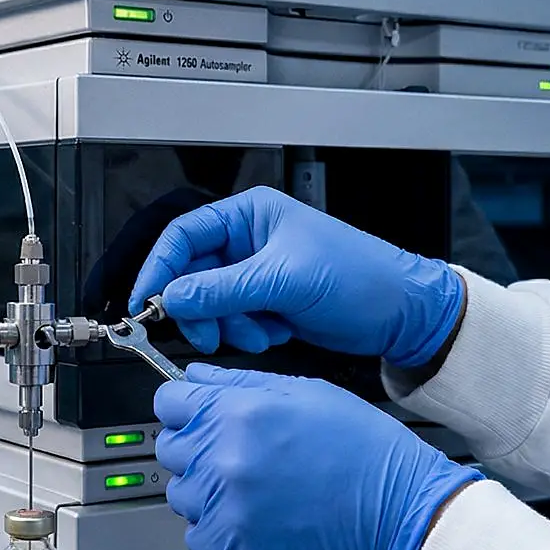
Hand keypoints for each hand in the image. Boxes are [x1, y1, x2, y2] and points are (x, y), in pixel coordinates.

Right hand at [129, 186, 463, 366]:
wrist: (401, 314)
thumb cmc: (361, 277)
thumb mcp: (285, 279)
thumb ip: (223, 289)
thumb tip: (173, 296)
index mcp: (251, 215)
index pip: (184, 236)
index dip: (160, 268)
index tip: (148, 302)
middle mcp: (248, 241)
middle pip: (192, 275)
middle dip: (199, 308)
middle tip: (208, 332)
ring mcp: (257, 274)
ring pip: (210, 304)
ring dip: (227, 325)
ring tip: (257, 332)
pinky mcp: (267, 302)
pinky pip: (233, 321)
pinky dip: (247, 334)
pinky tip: (276, 332)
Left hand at [154, 364, 479, 549]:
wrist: (401, 514)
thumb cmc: (366, 451)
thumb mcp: (306, 391)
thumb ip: (239, 381)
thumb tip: (195, 375)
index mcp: (239, 413)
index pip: (169, 402)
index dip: (185, 406)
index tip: (197, 414)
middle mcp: (224, 459)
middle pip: (170, 448)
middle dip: (196, 446)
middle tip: (238, 453)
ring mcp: (225, 509)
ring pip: (181, 493)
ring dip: (206, 489)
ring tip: (254, 488)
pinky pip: (197, 536)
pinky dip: (218, 528)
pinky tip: (256, 517)